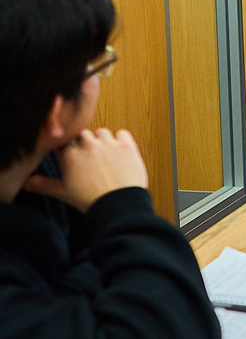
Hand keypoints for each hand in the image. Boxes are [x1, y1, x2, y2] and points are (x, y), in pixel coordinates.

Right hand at [24, 128, 148, 212]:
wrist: (118, 206)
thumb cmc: (90, 200)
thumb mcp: (63, 192)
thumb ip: (43, 184)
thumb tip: (26, 182)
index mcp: (70, 155)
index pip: (64, 141)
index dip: (69, 147)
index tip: (74, 155)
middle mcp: (88, 145)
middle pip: (83, 134)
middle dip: (85, 144)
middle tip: (91, 159)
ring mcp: (108, 144)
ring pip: (102, 132)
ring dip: (103, 141)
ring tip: (106, 157)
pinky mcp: (126, 145)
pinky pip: (122, 133)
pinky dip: (121, 140)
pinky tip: (120, 153)